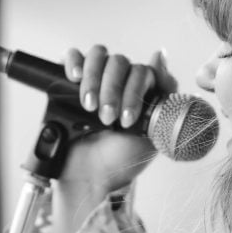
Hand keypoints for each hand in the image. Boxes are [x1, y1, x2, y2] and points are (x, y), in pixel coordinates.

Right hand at [58, 45, 178, 194]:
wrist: (91, 177)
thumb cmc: (123, 159)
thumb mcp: (154, 130)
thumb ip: (163, 93)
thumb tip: (160, 55)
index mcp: (139, 91)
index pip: (141, 71)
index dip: (134, 92)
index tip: (127, 120)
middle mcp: (117, 82)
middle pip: (118, 62)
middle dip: (113, 90)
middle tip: (107, 118)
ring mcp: (94, 81)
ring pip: (98, 56)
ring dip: (94, 79)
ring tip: (89, 107)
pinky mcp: (68, 84)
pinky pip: (71, 58)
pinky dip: (74, 62)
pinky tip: (75, 77)